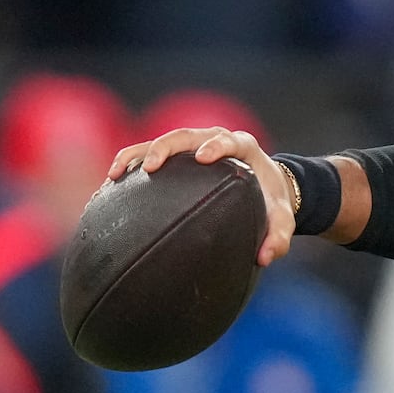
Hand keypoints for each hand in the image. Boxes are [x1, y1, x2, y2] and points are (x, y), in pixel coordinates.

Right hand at [108, 127, 296, 266]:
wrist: (265, 187)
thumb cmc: (272, 202)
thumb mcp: (281, 219)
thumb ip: (278, 237)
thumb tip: (265, 257)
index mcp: (243, 148)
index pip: (229, 141)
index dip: (216, 145)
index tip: (203, 157)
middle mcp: (215, 140)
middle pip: (187, 135)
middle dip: (166, 147)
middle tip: (149, 167)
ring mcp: (194, 145)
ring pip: (162, 142)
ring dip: (137, 154)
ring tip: (115, 174)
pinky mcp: (178, 156)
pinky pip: (148, 153)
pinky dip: (130, 163)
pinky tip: (111, 184)